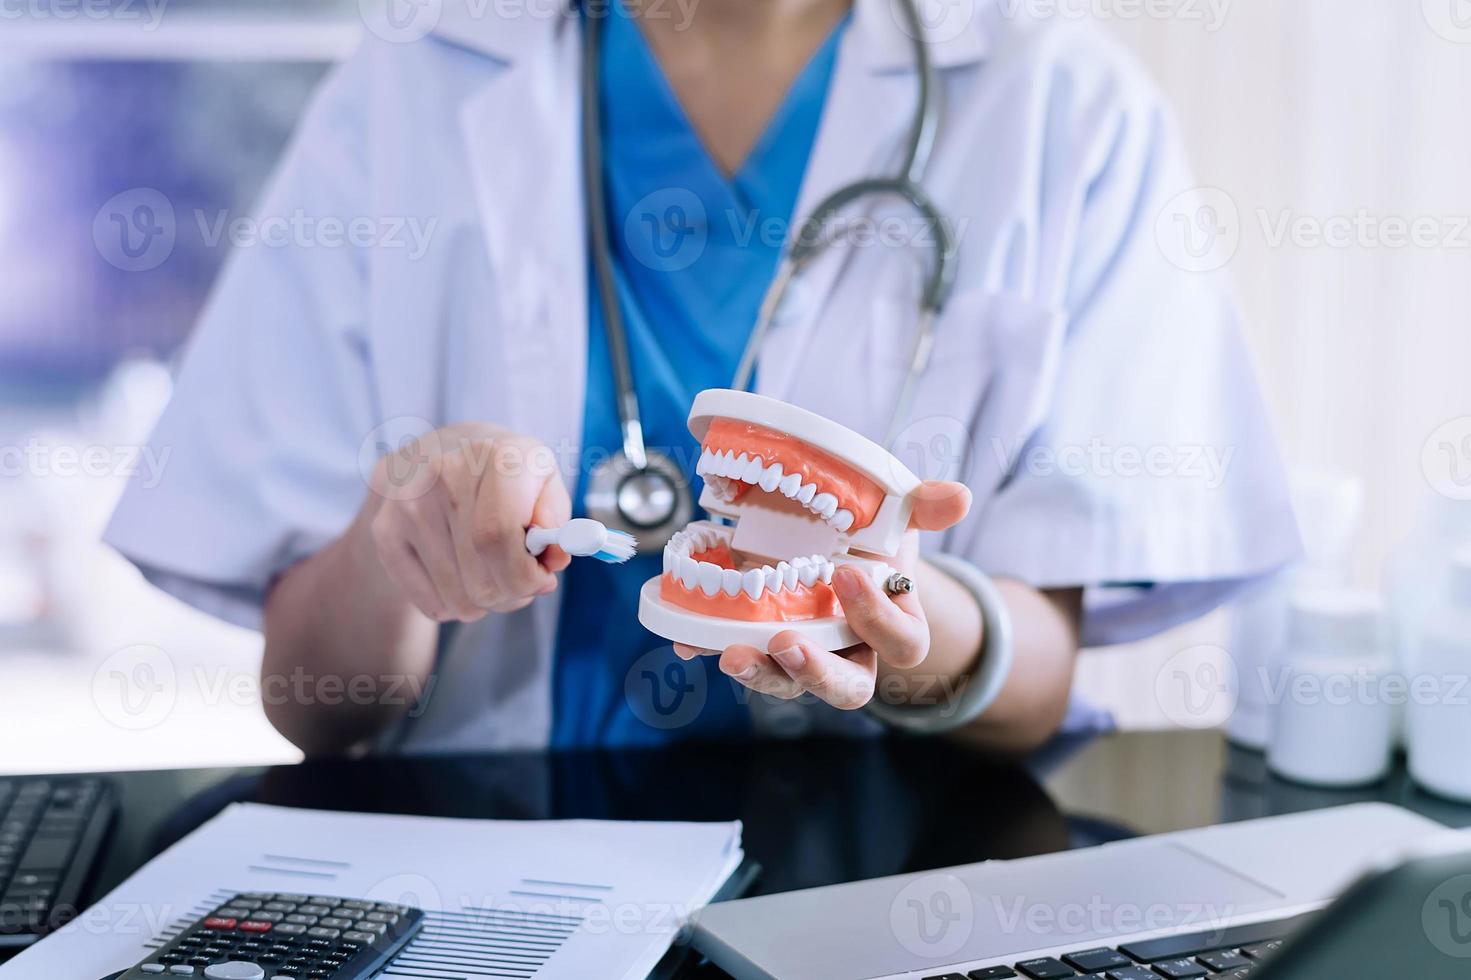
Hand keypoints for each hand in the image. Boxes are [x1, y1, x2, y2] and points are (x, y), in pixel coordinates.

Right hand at [359, 422, 571, 621]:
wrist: (435, 453)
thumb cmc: (503, 475)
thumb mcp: (544, 481)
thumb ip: (557, 520)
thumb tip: (553, 558)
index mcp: (499, 455)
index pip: (500, 538)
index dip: (526, 575)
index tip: (541, 578)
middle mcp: (445, 473)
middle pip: (482, 578)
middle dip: (512, 595)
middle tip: (520, 582)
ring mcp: (408, 504)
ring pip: (459, 598)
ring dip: (486, 604)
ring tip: (492, 577)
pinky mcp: (384, 531)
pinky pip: (432, 604)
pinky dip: (455, 606)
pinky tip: (462, 577)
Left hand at [674, 480, 972, 709]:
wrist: (831, 539)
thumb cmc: (872, 536)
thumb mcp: (898, 516)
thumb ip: (924, 507)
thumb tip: (959, 495)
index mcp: (893, 624)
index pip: (902, 642)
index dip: (877, 616)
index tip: (845, 573)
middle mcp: (849, 652)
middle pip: (845, 689)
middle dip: (815, 672)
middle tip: (786, 641)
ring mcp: (802, 653)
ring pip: (786, 683)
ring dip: (759, 673)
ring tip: (730, 653)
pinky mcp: (758, 642)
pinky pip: (735, 656)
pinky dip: (706, 648)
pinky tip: (686, 641)